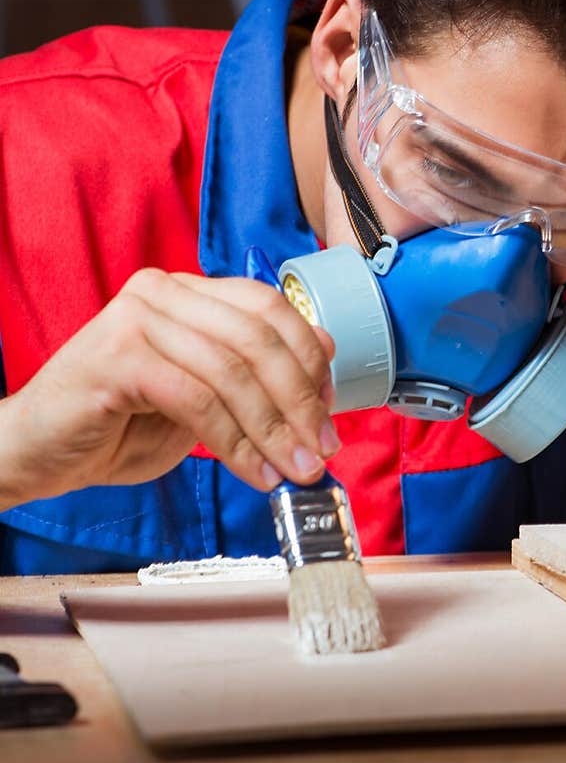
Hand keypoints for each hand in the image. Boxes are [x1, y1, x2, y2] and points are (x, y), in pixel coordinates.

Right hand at [0, 269, 338, 509]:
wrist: (38, 452)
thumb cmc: (117, 425)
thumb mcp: (201, 396)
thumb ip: (249, 379)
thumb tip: (321, 379)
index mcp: (188, 290)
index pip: (269, 308)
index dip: (309, 360)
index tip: (331, 412)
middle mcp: (163, 291)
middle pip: (259, 338)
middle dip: (300, 401)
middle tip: (322, 450)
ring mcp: (137, 319)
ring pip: (233, 372)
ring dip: (274, 429)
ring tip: (294, 470)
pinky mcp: (117, 357)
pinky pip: (197, 399)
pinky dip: (235, 442)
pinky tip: (253, 472)